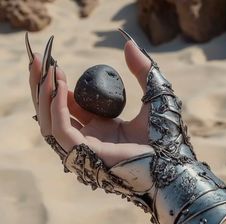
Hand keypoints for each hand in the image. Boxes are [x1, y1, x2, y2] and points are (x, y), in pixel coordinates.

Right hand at [27, 34, 152, 167]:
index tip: (56, 65)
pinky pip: (61, 129)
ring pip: (50, 120)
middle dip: (43, 85)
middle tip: (38, 59)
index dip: (60, 85)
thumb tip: (129, 44)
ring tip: (45, 68)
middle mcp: (89, 136)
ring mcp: (84, 146)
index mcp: (102, 126)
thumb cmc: (165, 133)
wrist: (171, 162)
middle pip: (54, 111)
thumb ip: (142, 71)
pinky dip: (56, 108)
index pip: (71, 106)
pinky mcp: (84, 153)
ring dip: (44, 93)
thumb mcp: (153, 94)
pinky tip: (60, 86)